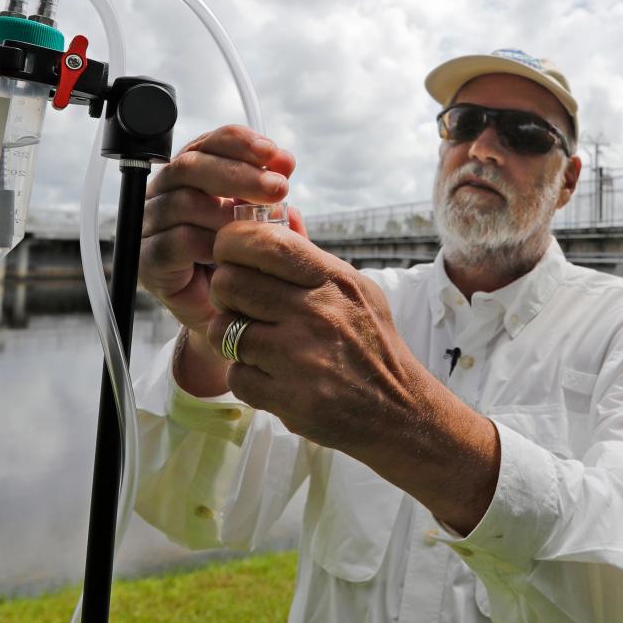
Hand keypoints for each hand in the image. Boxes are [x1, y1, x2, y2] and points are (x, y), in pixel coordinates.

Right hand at [140, 125, 300, 335]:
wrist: (228, 316)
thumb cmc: (244, 262)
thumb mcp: (264, 222)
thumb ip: (271, 194)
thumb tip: (284, 164)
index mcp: (189, 176)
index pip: (206, 143)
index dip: (238, 142)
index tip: (273, 153)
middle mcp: (163, 194)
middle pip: (189, 166)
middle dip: (238, 173)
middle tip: (277, 188)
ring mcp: (150, 226)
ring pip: (182, 202)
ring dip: (226, 211)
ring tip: (258, 226)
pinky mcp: (147, 261)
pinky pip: (174, 242)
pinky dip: (208, 243)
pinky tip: (232, 252)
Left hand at [204, 222, 438, 452]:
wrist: (399, 411)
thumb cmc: (371, 345)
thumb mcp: (356, 290)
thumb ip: (312, 255)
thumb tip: (282, 211)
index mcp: (333, 280)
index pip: (264, 241)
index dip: (232, 243)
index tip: (230, 254)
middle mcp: (317, 313)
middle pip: (229, 282)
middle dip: (225, 293)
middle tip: (239, 304)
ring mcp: (301, 357)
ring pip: (223, 330)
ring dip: (230, 337)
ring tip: (254, 342)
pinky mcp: (289, 398)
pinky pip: (235, 376)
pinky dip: (246, 378)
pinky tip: (270, 376)